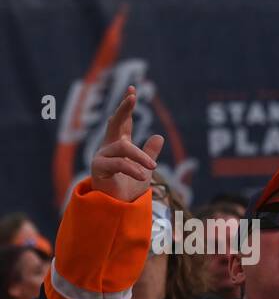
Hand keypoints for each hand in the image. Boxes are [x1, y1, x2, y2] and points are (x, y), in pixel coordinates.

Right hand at [89, 86, 162, 202]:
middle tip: (132, 97)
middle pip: (115, 123)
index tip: (133, 90)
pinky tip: (142, 175)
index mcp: (120, 145)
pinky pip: (118, 164)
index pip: (124, 122)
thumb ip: (150, 153)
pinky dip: (132, 169)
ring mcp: (102, 157)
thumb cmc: (128, 189)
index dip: (127, 107)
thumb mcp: (145, 169)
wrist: (118, 208)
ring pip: (122, 147)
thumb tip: (159, 136)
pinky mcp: (98, 169)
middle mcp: (109, 148)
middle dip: (123, 109)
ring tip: (152, 168)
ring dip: (140, 156)